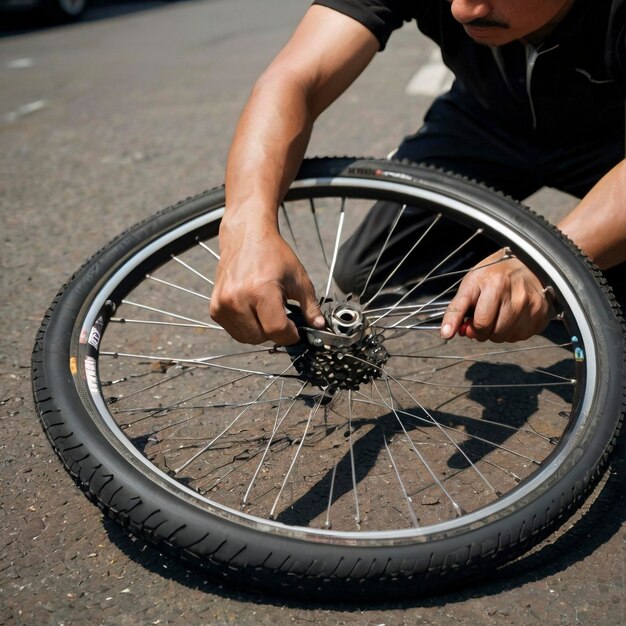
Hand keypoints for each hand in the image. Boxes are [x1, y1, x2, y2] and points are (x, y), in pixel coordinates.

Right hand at [210, 225, 324, 344]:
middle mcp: (237, 299)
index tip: (296, 330)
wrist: (246, 237)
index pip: (276, 331)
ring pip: (247, 338)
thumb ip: (310, 306)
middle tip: (281, 315)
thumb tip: (319, 326)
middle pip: (261, 338)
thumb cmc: (272, 254)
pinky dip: (246, 328)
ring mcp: (223, 305)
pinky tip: (253, 310)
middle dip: (275, 332)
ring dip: (260, 332)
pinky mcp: (215, 308)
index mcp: (260, 291)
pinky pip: (234, 332)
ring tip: (266, 310)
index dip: (290, 335)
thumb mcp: (298, 278)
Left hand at [440, 249, 554, 342]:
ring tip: (498, 314)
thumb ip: (458, 309)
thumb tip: (447, 333)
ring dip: (498, 332)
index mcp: (496, 284)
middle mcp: (517, 295)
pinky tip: (512, 316)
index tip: (452, 333)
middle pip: (493, 332)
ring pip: (506, 337)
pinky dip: (512, 331)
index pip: (481, 321)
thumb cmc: (495, 274)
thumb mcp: (471, 284)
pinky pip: (520, 336)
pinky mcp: (541, 314)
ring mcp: (532, 306)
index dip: (468, 329)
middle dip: (483, 331)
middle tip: (483, 318)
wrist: (528, 262)